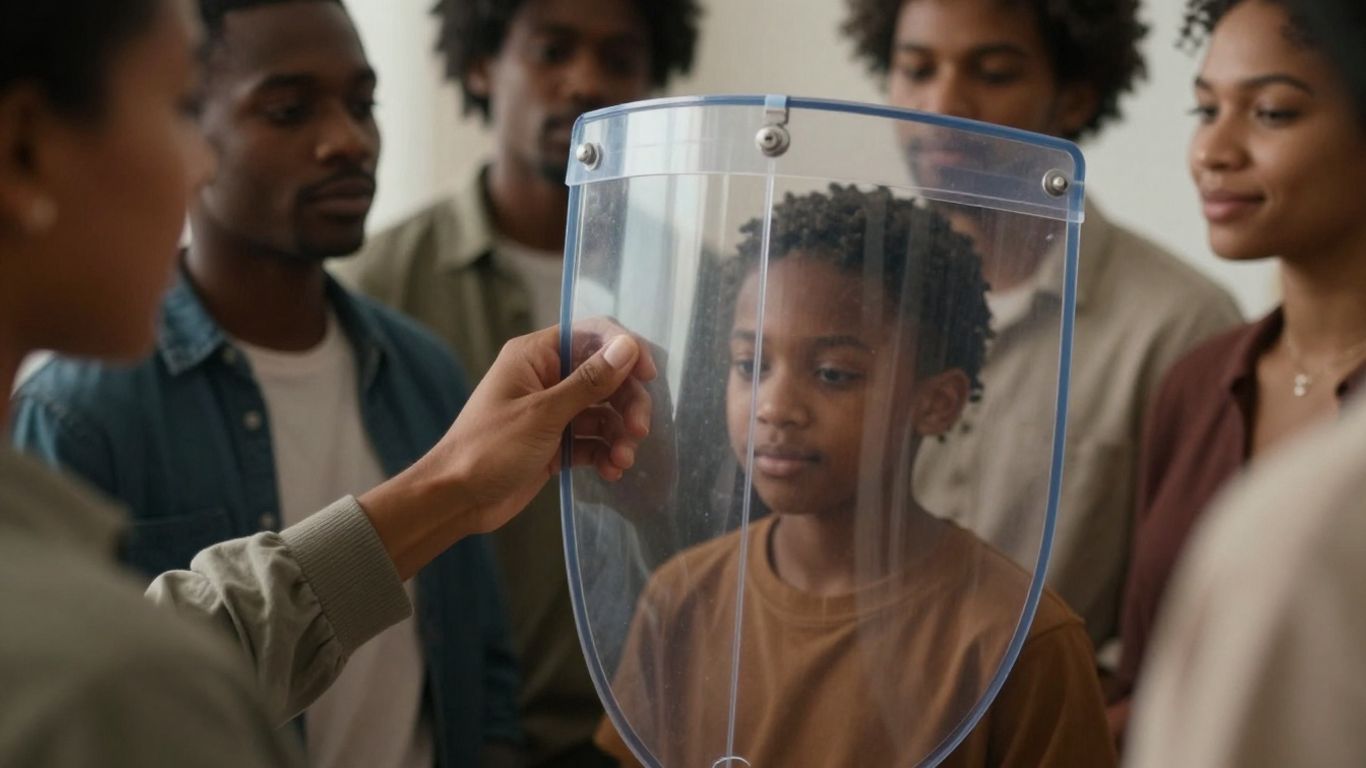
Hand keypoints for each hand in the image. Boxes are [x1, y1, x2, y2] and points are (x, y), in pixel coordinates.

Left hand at [360, 323, 655, 579]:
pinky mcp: (557, 442)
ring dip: (619, 434)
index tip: (648, 376)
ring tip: (622, 460)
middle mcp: (547, 377)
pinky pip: (593, 440)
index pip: (593, 334)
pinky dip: (606, 453)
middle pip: (606, 376)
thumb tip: (628, 346)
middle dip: (627, 402)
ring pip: (604, 411)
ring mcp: (553, 411)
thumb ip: (589, 381)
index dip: (625, 350)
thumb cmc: (488, 448)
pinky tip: (612, 471)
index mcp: (536, 355)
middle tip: (639, 431)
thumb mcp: (543, 414)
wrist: (456, 499)